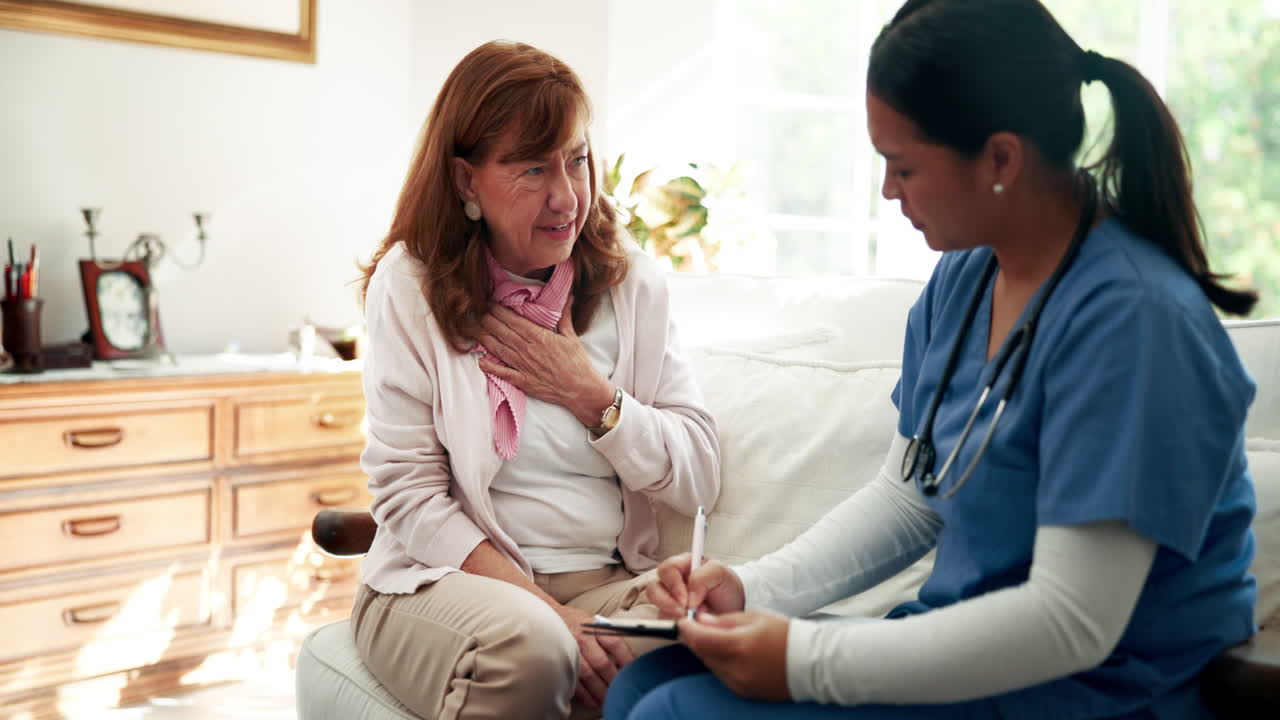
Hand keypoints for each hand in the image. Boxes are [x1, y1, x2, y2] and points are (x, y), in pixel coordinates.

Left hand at [475, 295, 613, 425]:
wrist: (580, 389)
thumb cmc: (577, 363)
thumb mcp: (571, 336)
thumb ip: (565, 316)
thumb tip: (568, 297)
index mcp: (538, 336)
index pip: (513, 320)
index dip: (499, 310)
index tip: (490, 302)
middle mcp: (527, 350)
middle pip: (502, 332)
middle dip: (488, 320)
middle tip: (477, 312)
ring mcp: (523, 366)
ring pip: (498, 349)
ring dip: (484, 338)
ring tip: (474, 329)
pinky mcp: (523, 381)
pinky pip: (502, 373)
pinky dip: (490, 368)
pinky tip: (480, 361)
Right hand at [555, 604, 636, 709]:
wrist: (547, 617)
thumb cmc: (575, 623)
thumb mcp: (594, 623)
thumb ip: (609, 637)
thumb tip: (629, 657)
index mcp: (595, 628)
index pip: (616, 644)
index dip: (627, 660)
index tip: (635, 673)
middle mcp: (583, 639)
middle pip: (603, 663)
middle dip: (614, 681)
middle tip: (622, 692)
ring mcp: (570, 651)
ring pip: (589, 676)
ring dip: (601, 691)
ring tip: (609, 701)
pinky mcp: (560, 662)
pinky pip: (574, 682)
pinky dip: (585, 695)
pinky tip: (593, 701)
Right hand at [647, 553, 745, 618]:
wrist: (731, 610)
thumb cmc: (726, 588)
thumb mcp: (721, 574)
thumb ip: (703, 577)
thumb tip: (689, 597)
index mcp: (683, 565)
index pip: (667, 569)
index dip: (673, 584)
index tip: (685, 599)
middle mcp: (672, 581)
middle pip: (654, 588)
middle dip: (667, 602)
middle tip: (684, 613)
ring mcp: (669, 599)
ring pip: (655, 605)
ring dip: (669, 613)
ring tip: (688, 619)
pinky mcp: (669, 615)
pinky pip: (662, 620)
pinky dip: (674, 624)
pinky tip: (690, 624)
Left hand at [679, 610, 790, 700]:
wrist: (812, 663)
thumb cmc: (785, 635)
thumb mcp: (756, 618)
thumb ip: (724, 620)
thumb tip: (700, 621)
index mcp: (740, 646)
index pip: (700, 639)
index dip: (686, 630)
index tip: (682, 622)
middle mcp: (737, 669)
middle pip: (702, 654)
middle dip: (696, 640)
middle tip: (696, 628)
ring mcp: (740, 684)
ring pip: (710, 666)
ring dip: (708, 652)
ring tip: (717, 638)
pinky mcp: (744, 692)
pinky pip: (722, 676)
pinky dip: (720, 663)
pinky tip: (730, 654)